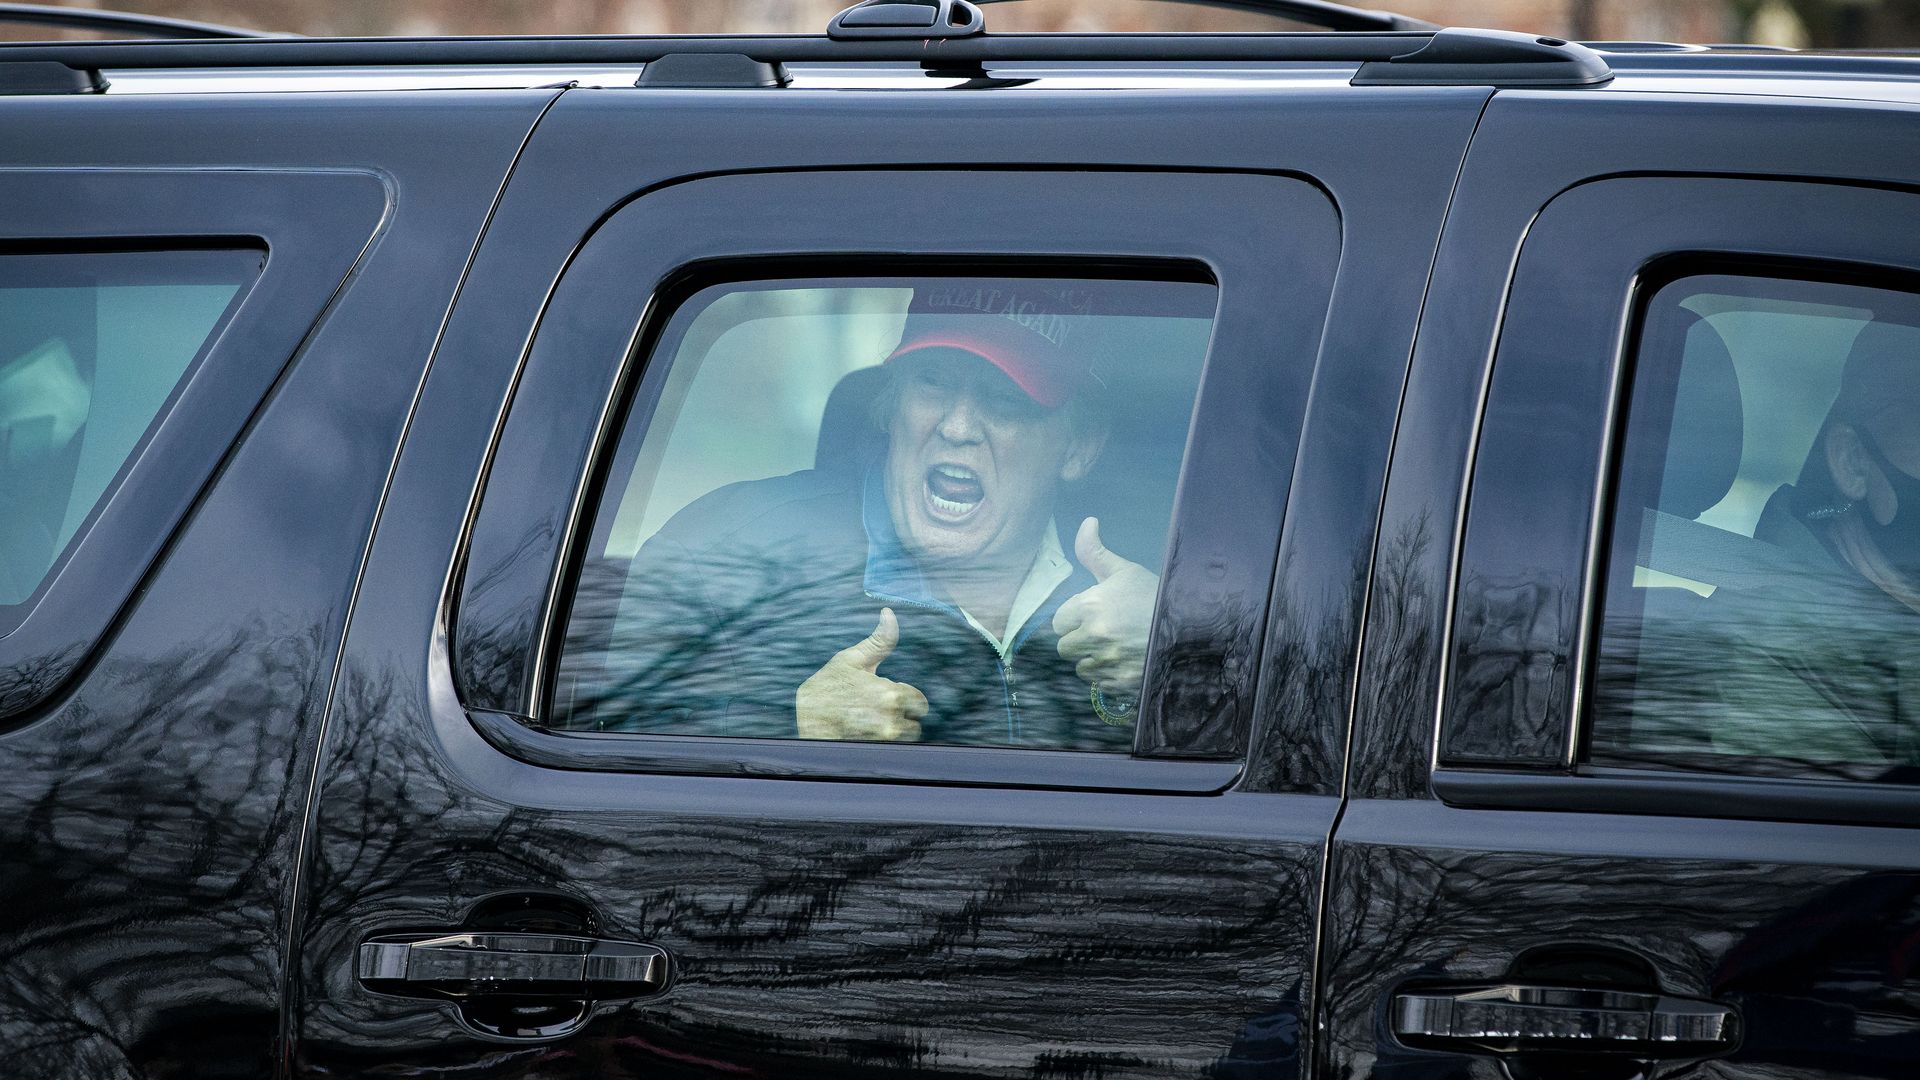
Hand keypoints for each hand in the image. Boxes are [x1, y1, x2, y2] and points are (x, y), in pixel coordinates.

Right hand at [796, 608, 927, 740]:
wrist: (804, 718)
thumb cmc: (829, 685)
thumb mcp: (852, 658)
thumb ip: (880, 639)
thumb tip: (889, 613)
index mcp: (891, 694)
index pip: (919, 702)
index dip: (905, 699)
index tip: (889, 697)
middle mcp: (890, 720)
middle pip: (913, 723)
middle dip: (900, 717)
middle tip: (876, 711)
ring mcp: (880, 741)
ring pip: (902, 739)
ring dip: (892, 732)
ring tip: (869, 723)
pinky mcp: (871, 753)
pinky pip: (888, 750)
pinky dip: (879, 743)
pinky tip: (863, 734)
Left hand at [1053, 517, 1157, 700]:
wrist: (1193, 628)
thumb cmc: (1155, 596)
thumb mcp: (1126, 570)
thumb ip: (1095, 551)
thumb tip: (1087, 521)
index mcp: (1091, 605)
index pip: (1059, 622)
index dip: (1073, 619)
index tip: (1091, 617)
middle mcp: (1095, 635)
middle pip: (1065, 647)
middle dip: (1080, 641)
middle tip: (1104, 633)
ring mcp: (1108, 662)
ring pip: (1081, 668)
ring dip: (1093, 660)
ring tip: (1117, 648)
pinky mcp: (1122, 683)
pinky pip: (1100, 684)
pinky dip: (1110, 677)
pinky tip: (1127, 662)